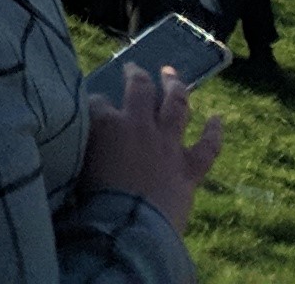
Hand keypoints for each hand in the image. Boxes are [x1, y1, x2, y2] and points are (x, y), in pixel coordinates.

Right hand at [82, 64, 221, 234]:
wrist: (130, 226)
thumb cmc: (94, 200)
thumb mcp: (76, 163)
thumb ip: (82, 144)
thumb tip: (79, 137)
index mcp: (107, 123)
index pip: (98, 100)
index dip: (96, 102)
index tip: (93, 107)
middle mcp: (139, 125)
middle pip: (140, 88)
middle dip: (137, 75)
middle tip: (134, 68)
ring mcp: (167, 144)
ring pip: (176, 106)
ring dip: (175, 87)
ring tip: (172, 75)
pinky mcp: (188, 168)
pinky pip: (207, 148)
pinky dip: (214, 132)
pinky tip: (218, 118)